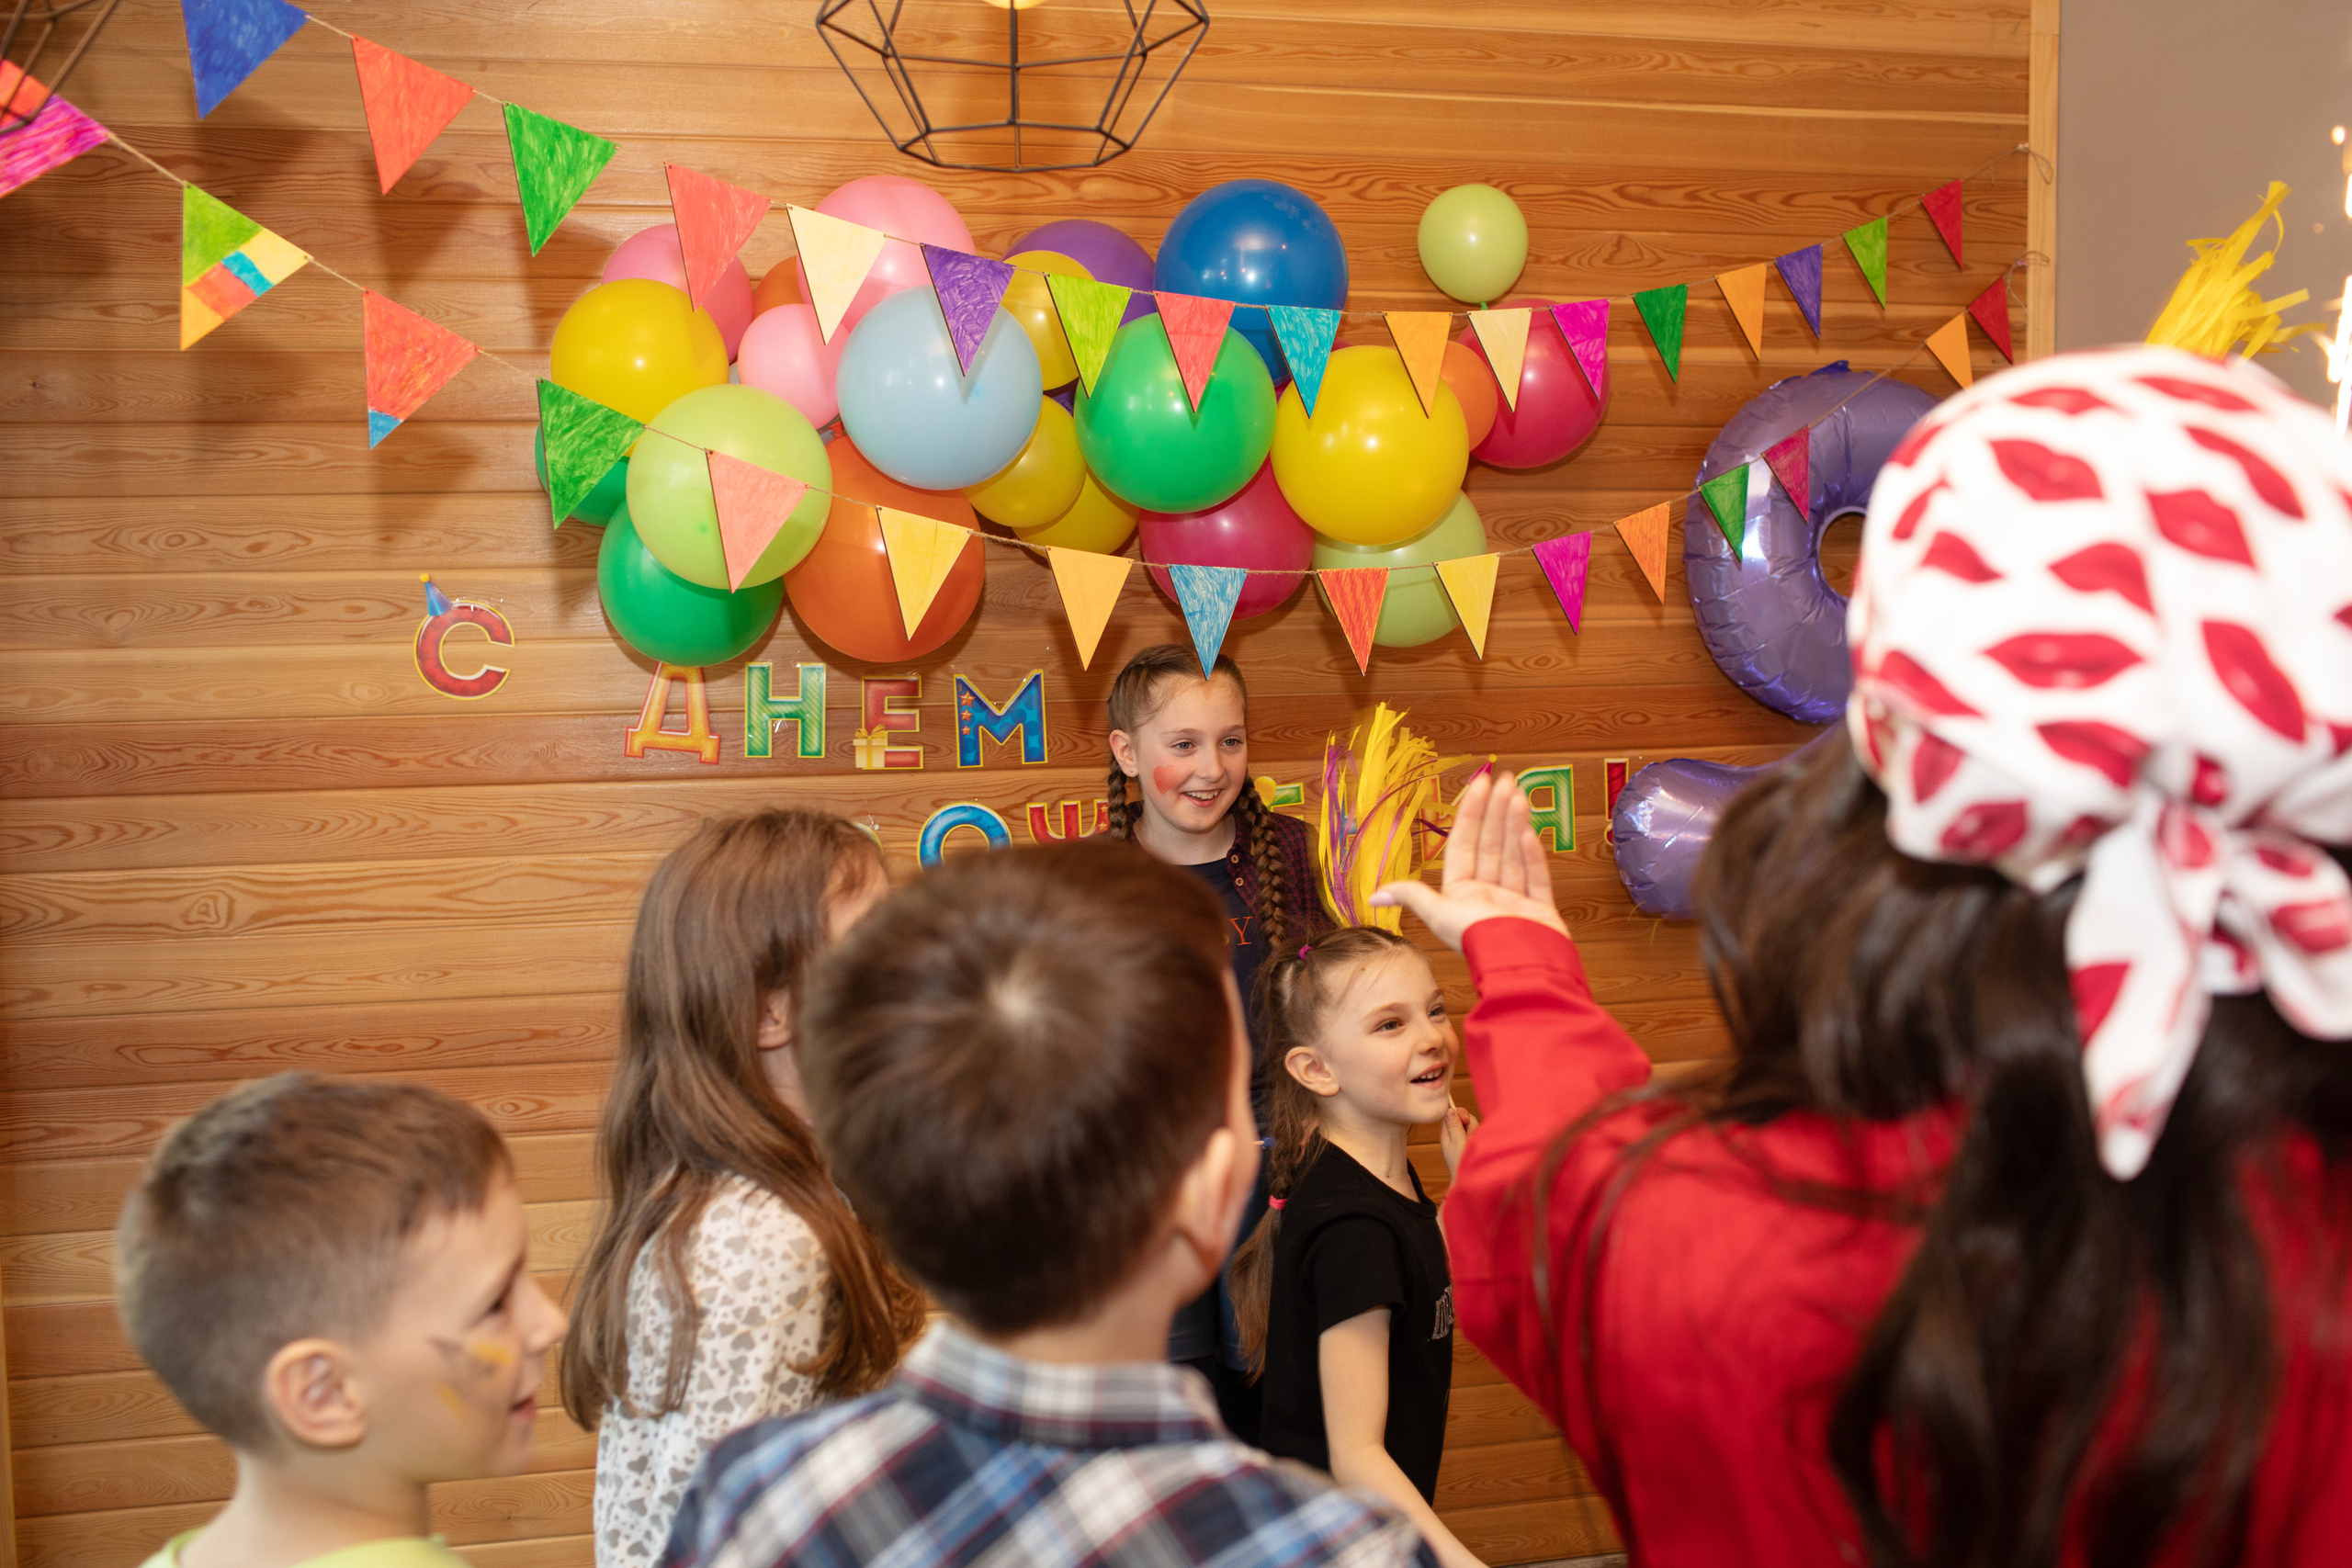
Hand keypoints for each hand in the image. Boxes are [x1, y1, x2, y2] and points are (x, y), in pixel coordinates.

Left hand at [1371, 770, 1568, 950]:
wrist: (1520, 967)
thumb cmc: (1478, 941)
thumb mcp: (1439, 914)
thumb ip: (1412, 896)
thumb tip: (1373, 897)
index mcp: (1462, 894)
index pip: (1464, 845)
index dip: (1471, 814)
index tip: (1479, 786)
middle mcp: (1488, 895)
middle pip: (1491, 845)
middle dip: (1496, 811)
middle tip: (1504, 779)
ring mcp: (1515, 902)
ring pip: (1513, 854)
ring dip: (1514, 823)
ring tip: (1517, 794)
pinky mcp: (1540, 910)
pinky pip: (1536, 877)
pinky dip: (1532, 855)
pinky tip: (1528, 831)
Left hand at [1437, 1106, 1477, 1179]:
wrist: (1469, 1180)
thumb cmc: (1460, 1163)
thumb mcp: (1456, 1142)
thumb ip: (1454, 1126)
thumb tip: (1448, 1109)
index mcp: (1447, 1133)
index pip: (1450, 1114)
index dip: (1459, 1113)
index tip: (1464, 1119)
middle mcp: (1455, 1135)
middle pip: (1464, 1119)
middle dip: (1470, 1125)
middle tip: (1469, 1137)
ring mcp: (1465, 1139)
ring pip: (1473, 1126)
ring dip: (1475, 1133)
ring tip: (1473, 1145)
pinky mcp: (1473, 1143)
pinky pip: (1479, 1134)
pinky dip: (1479, 1139)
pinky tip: (1478, 1147)